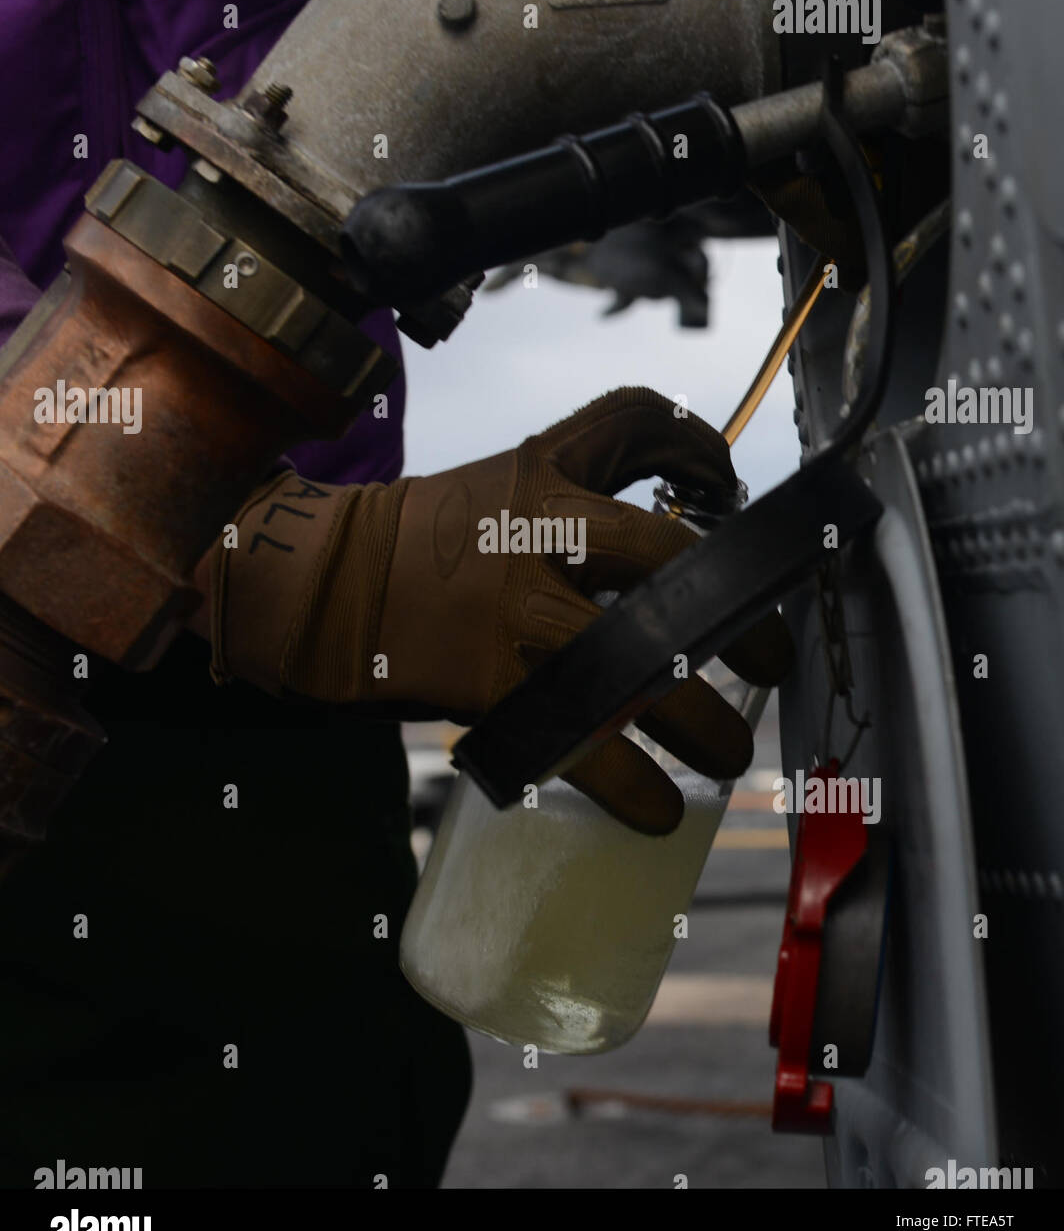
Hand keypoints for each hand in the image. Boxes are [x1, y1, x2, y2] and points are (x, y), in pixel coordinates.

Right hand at [209, 388, 792, 831]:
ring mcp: (514, 608)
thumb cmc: (416, 543)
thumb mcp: (492, 490)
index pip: (639, 422)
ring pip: (639, 660)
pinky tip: (657, 809)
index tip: (733, 495)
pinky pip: (580, 740)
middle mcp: (535, 529)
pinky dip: (628, 783)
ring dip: (702, 718)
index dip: (704, 450)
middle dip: (740, 612)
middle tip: (772, 660)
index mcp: (539, 471)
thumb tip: (667, 556)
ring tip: (729, 752)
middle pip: (668, 558)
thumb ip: (569, 502)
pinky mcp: (488, 681)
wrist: (315, 585)